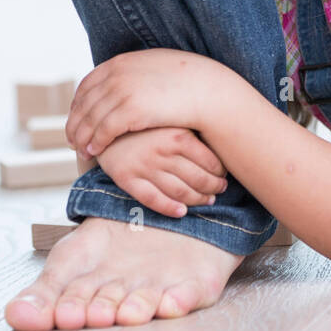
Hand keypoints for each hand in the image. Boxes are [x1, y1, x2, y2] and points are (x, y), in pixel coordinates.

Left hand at [66, 48, 222, 157]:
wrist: (208, 90)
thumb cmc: (188, 82)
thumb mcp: (155, 66)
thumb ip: (135, 72)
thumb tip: (126, 79)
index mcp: (120, 62)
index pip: (87, 85)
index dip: (78, 105)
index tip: (77, 118)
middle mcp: (116, 74)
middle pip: (84, 103)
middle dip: (75, 123)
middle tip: (72, 140)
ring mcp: (122, 91)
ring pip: (90, 119)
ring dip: (81, 136)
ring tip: (81, 151)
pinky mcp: (130, 110)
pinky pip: (103, 130)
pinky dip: (95, 142)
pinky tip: (95, 152)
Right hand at [95, 127, 228, 218]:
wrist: (106, 124)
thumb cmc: (146, 123)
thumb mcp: (171, 118)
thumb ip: (192, 131)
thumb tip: (221, 143)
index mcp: (177, 135)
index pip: (210, 161)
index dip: (221, 172)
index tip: (224, 174)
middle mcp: (162, 152)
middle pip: (198, 178)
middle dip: (214, 187)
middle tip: (220, 189)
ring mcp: (144, 167)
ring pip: (179, 191)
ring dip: (198, 200)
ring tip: (208, 200)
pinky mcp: (127, 178)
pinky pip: (152, 199)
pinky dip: (169, 208)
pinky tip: (181, 211)